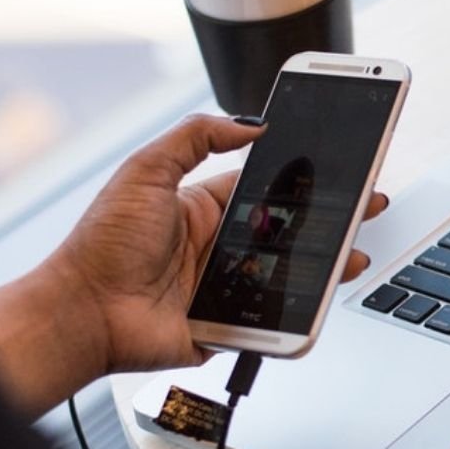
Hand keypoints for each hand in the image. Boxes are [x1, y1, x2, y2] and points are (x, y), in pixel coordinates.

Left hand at [51, 113, 386, 373]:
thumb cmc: (101, 245)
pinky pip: (273, 318)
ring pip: (290, 274)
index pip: (266, 188)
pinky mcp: (228, 325)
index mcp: (202, 207)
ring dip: (326, 264)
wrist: (83, 312)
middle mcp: (218, 246)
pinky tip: (323, 295)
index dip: (303, 178)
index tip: (336, 167)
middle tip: (366, 206)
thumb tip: (248, 123)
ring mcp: (225, 287)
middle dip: (330, 219)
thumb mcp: (144, 170)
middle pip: (289, 230)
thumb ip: (194, 137)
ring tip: (355, 253)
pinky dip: (299, 311)